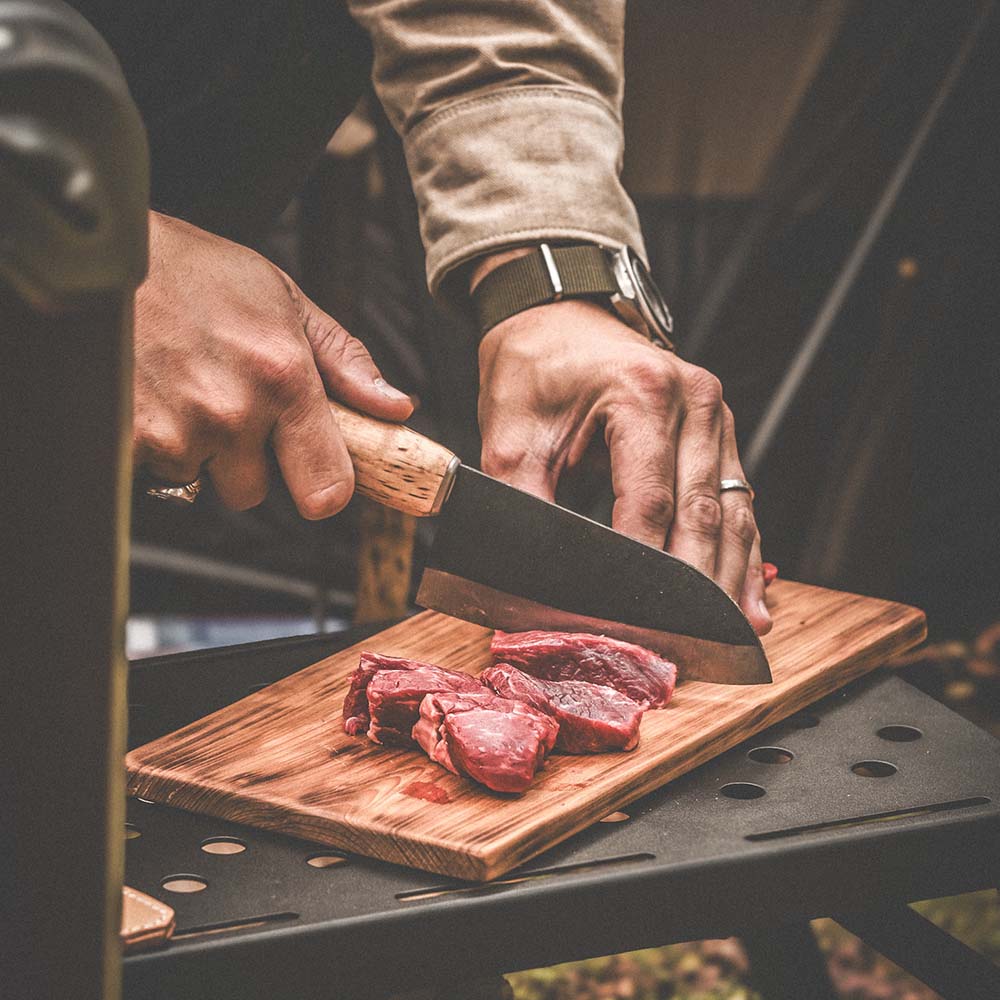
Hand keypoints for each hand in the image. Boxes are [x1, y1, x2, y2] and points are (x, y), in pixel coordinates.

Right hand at [134, 212, 411, 516]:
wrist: (105, 255)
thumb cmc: (198, 273)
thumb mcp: (285, 301)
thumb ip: (345, 362)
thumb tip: (395, 407)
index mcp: (283, 378)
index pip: (326, 488)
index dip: (324, 488)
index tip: (319, 479)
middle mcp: (232, 411)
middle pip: (255, 492)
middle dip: (245, 461)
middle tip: (227, 406)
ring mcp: (174, 430)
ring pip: (199, 481)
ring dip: (195, 450)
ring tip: (183, 390)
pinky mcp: (125, 441)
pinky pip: (151, 473)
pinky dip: (150, 447)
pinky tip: (152, 397)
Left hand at [476, 297, 770, 634]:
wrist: (556, 318)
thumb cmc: (533, 371)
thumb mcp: (511, 435)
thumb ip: (526, 505)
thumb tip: (540, 577)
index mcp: (642, 394)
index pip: (650, 501)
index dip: (642, 570)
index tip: (630, 623)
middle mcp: (694, 401)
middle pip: (702, 514)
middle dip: (692, 589)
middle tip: (685, 648)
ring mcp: (716, 416)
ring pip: (732, 513)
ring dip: (728, 579)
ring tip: (728, 638)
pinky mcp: (720, 433)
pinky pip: (737, 500)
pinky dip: (739, 552)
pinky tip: (747, 597)